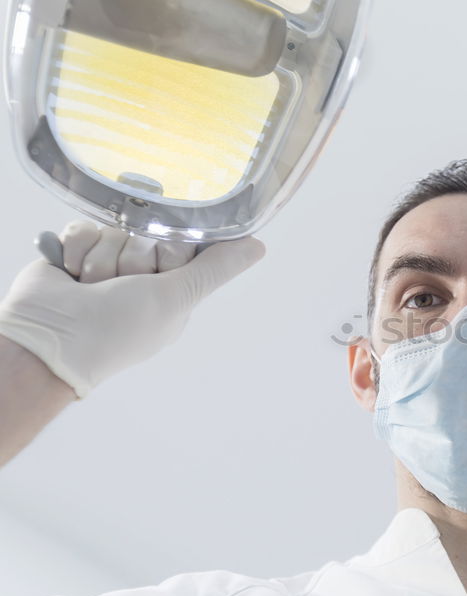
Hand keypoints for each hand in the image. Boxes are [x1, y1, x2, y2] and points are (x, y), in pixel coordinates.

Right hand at [0, 220, 264, 398]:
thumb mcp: (177, 299)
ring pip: (117, 227)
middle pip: (150, 232)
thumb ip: (216, 269)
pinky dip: (76, 248)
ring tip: (91, 285)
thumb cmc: (116, 330)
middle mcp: (144, 275)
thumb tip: (259, 247)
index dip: (169, 251)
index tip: (159, 272)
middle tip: (120, 285)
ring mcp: (110, 261)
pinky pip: (85, 225)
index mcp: (175, 290)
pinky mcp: (77, 250)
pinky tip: (72, 272)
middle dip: (132, 257)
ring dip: (101, 257)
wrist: (46, 338)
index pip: (184, 242)